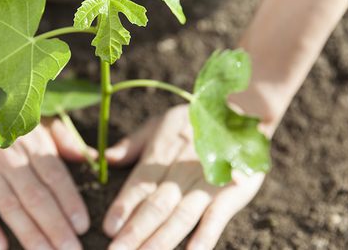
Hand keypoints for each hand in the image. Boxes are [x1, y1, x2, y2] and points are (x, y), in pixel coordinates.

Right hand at [0, 103, 88, 249]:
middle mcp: (10, 159)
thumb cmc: (4, 125)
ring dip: (29, 233)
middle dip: (56, 226)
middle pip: (36, 197)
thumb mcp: (36, 125)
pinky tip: (0, 247)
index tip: (83, 226)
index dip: (70, 202)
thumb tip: (90, 156)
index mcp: (33, 146)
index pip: (55, 177)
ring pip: (10, 206)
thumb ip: (64, 142)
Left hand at [103, 105, 271, 249]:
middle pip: (156, 206)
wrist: (243, 112)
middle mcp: (180, 173)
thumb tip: (104, 158)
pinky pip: (217, 218)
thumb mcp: (160, 124)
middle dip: (135, 232)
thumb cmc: (194, 120)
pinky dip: (205, 236)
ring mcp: (206, 185)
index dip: (124, 207)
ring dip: (162, 240)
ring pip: (181, 217)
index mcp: (160, 156)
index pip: (139, 186)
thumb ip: (132, 145)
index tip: (108, 227)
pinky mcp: (231, 193)